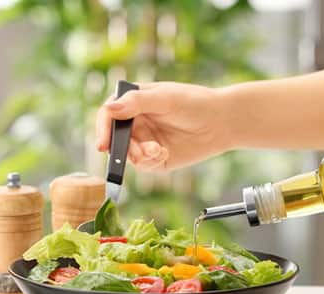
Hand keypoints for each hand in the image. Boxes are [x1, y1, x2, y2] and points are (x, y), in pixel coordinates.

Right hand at [94, 82, 230, 171]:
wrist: (221, 122)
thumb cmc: (194, 103)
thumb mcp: (165, 98)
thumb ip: (137, 103)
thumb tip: (109, 108)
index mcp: (133, 102)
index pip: (108, 115)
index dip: (102, 130)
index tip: (102, 145)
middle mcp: (135, 122)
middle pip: (114, 139)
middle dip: (121, 149)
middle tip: (136, 153)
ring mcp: (144, 140)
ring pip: (127, 155)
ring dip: (138, 156)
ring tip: (156, 150)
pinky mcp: (156, 157)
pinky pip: (143, 165)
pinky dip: (150, 161)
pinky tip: (163, 153)